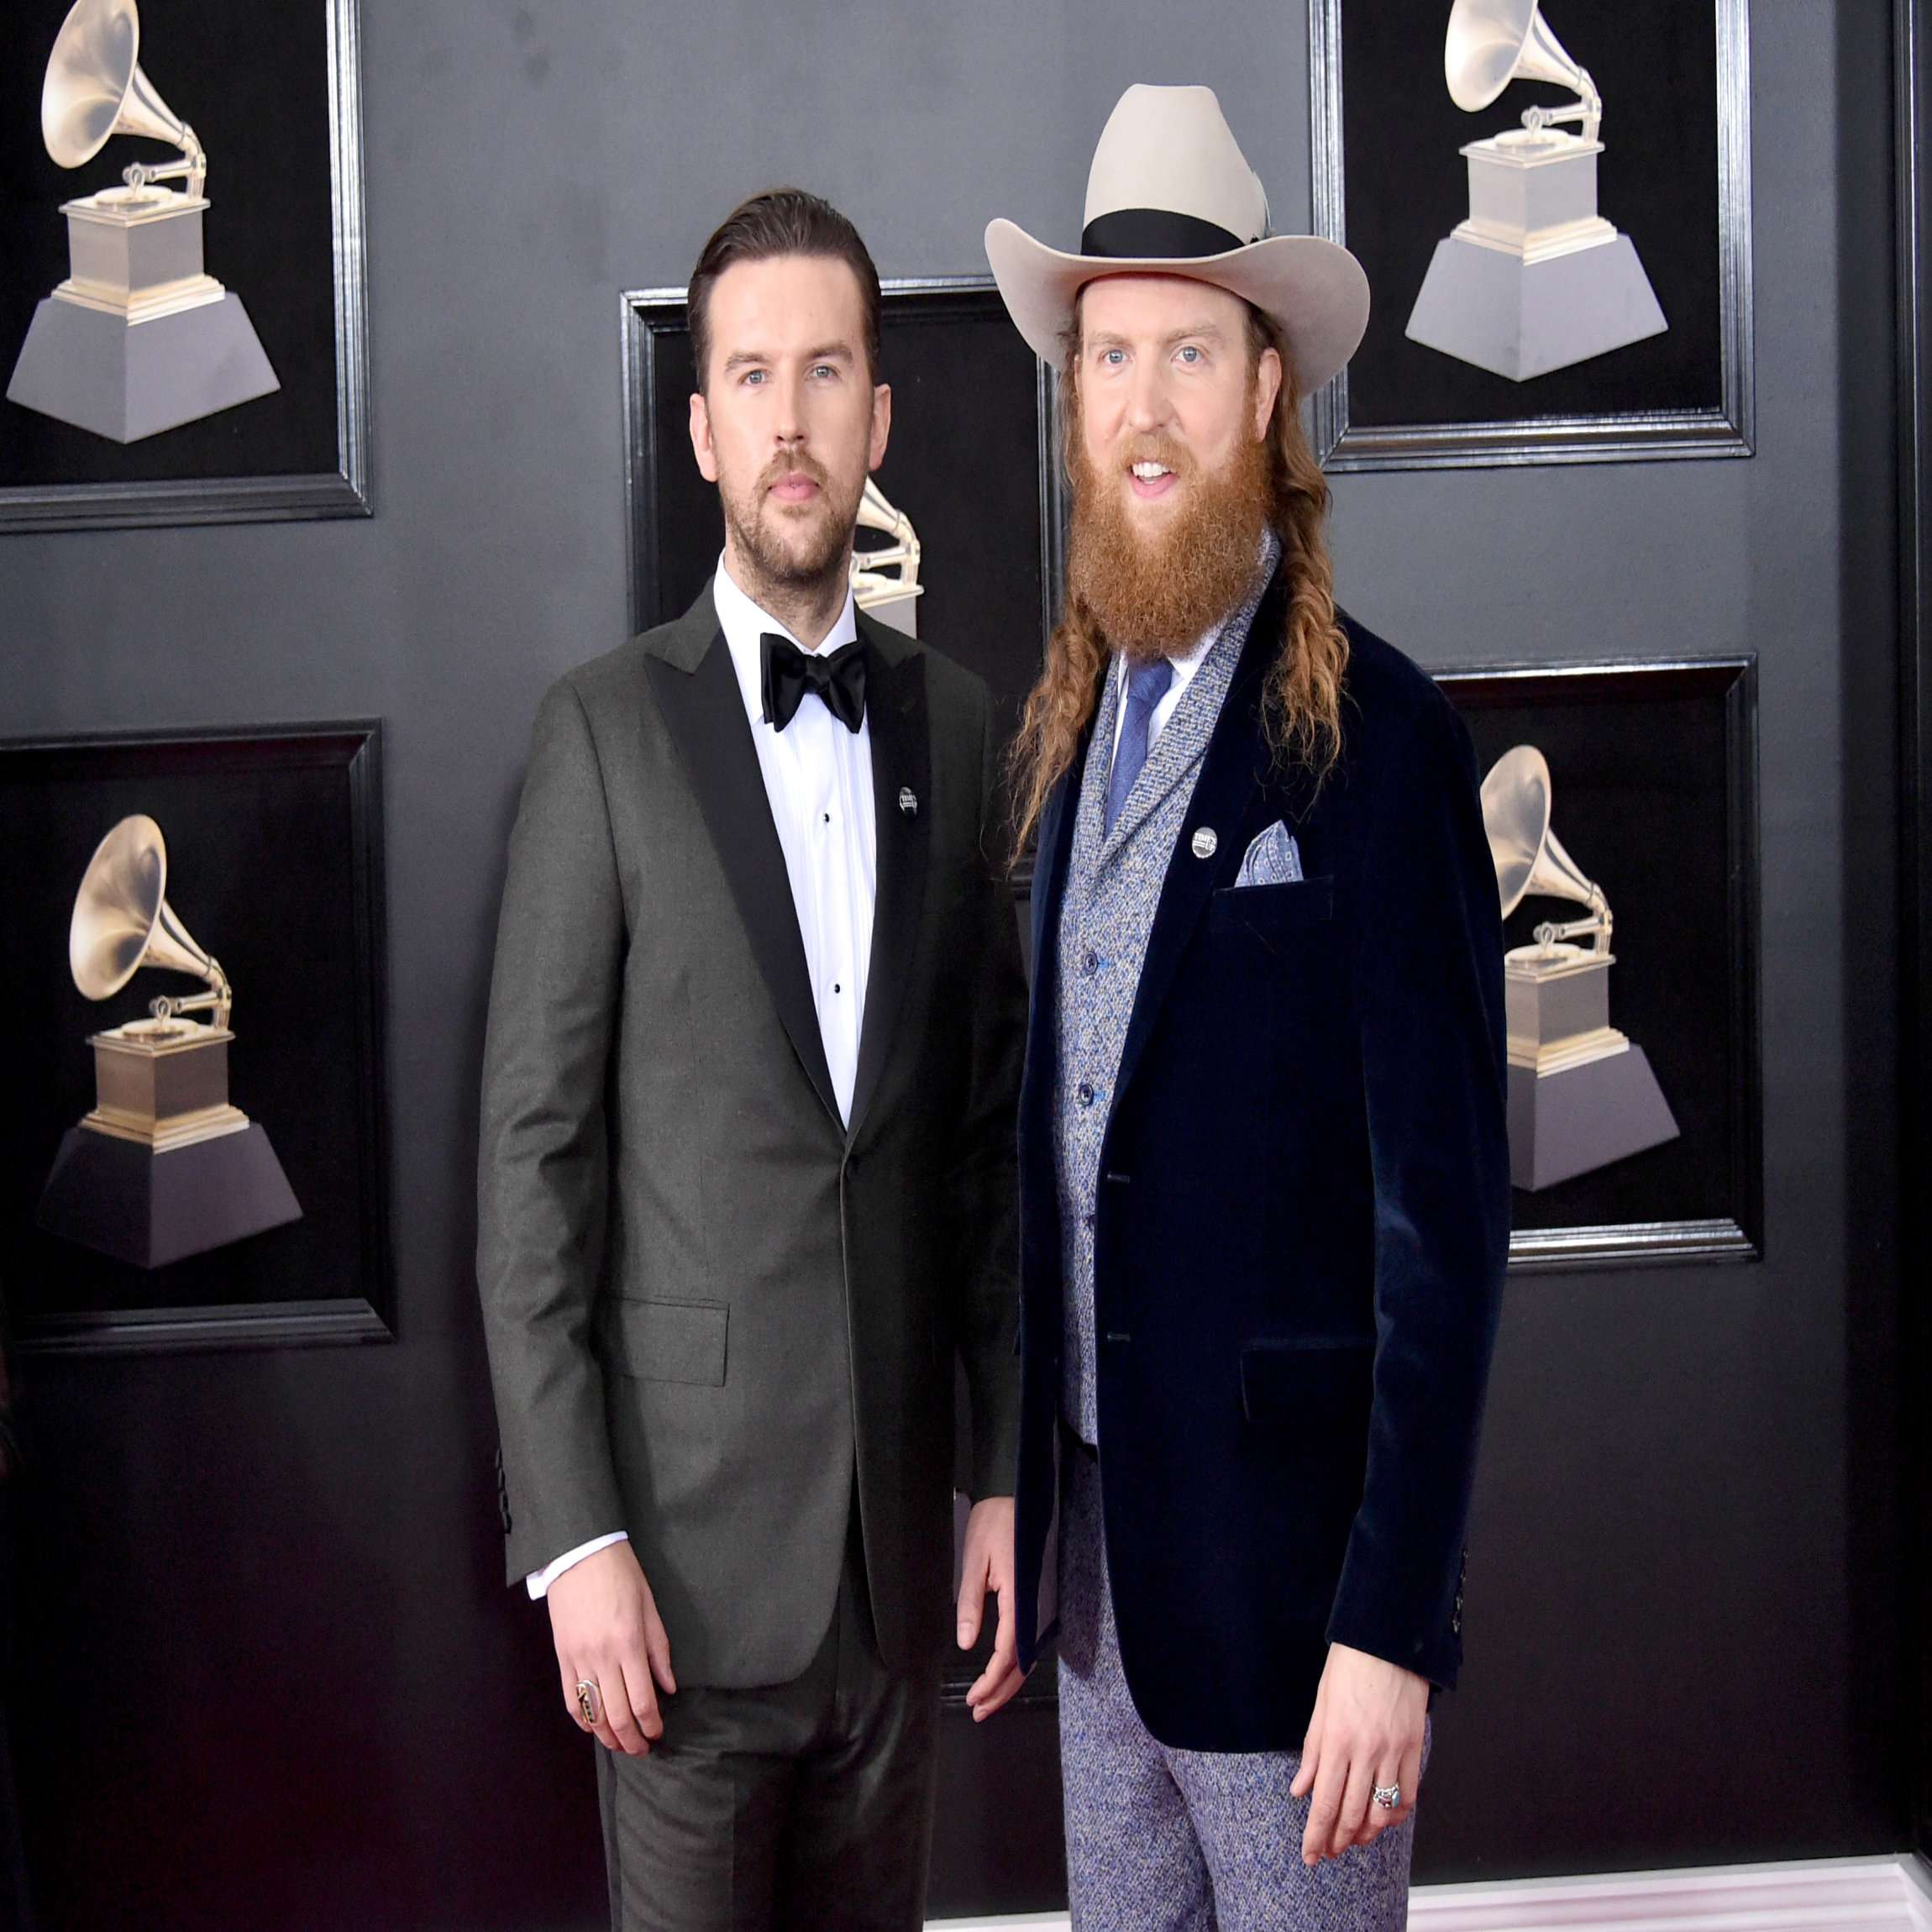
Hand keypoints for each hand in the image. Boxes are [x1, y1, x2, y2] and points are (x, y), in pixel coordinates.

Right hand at [545, 1541, 676, 1756]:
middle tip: (642, 1749)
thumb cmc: (622, 1575)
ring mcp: (579, 1658)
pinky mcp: (562, 1656)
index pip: (643, 1700)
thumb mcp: (650, 1607)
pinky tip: (593, 1728)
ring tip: (621, 1745)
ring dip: (608, 1736)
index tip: (658, 1734)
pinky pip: (570, 1698)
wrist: (580, 1553)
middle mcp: (603, 1656)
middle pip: (617, 1715)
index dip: (652, 1725)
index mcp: (629, 1643)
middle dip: (631, 1739)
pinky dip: (582, 1719)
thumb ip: (659, 1651)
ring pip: (592, 1713)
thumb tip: (668, 1687)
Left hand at [955, 1496, 1024, 1720]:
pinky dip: (1016, 1663)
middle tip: (978, 1712)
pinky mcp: (1041, 1603)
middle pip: (1024, 1661)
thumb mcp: (974, 1558)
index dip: (993, 1680)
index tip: (974, 1698)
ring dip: (1009, 1681)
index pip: (1011, 1650)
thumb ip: (970, 1600)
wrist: (1025, 1498)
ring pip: (1030, 1654)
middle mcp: (1038, 1604)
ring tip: (985, 1702)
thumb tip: (967, 1644)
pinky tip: (1001, 1673)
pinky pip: (1031, 1640)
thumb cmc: (996, 1523)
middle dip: (1001, 1691)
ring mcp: (1043, 1605)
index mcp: (1021, 1593)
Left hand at [1289, 1643, 1426, 1864]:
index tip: (1310, 1855)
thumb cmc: (1349, 1667)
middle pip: (1351, 1814)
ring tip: (1354, 1840)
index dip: (1316, 1836)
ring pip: (1381, 1812)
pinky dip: (1396, 1815)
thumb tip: (1301, 1790)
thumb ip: (1312, 1753)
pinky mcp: (1414, 1748)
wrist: (1387, 1642)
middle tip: (1330, 1853)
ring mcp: (1392, 1752)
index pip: (1324, 1804)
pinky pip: (1408, 1794)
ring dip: (1367, 1834)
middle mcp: (1364, 1752)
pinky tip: (1386, 1820)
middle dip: (1338, 1841)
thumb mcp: (1320, 1707)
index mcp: (1336, 1741)